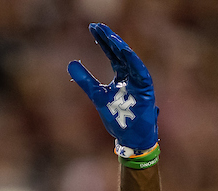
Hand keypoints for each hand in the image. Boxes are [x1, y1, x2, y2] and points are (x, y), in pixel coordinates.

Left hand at [68, 23, 157, 152]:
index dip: (103, 40)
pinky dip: (133, 61)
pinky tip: (123, 51)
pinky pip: (140, 72)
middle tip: (97, 26)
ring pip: (130, 59)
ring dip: (120, 47)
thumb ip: (85, 80)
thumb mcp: (96, 95)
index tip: (93, 27)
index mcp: (122, 74)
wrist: (130, 136)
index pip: (111, 52)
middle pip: (119, 52)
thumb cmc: (118, 116)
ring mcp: (139, 81)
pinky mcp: (146, 90)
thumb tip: (70, 63)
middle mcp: (132, 74)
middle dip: (109, 39)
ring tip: (109, 36)